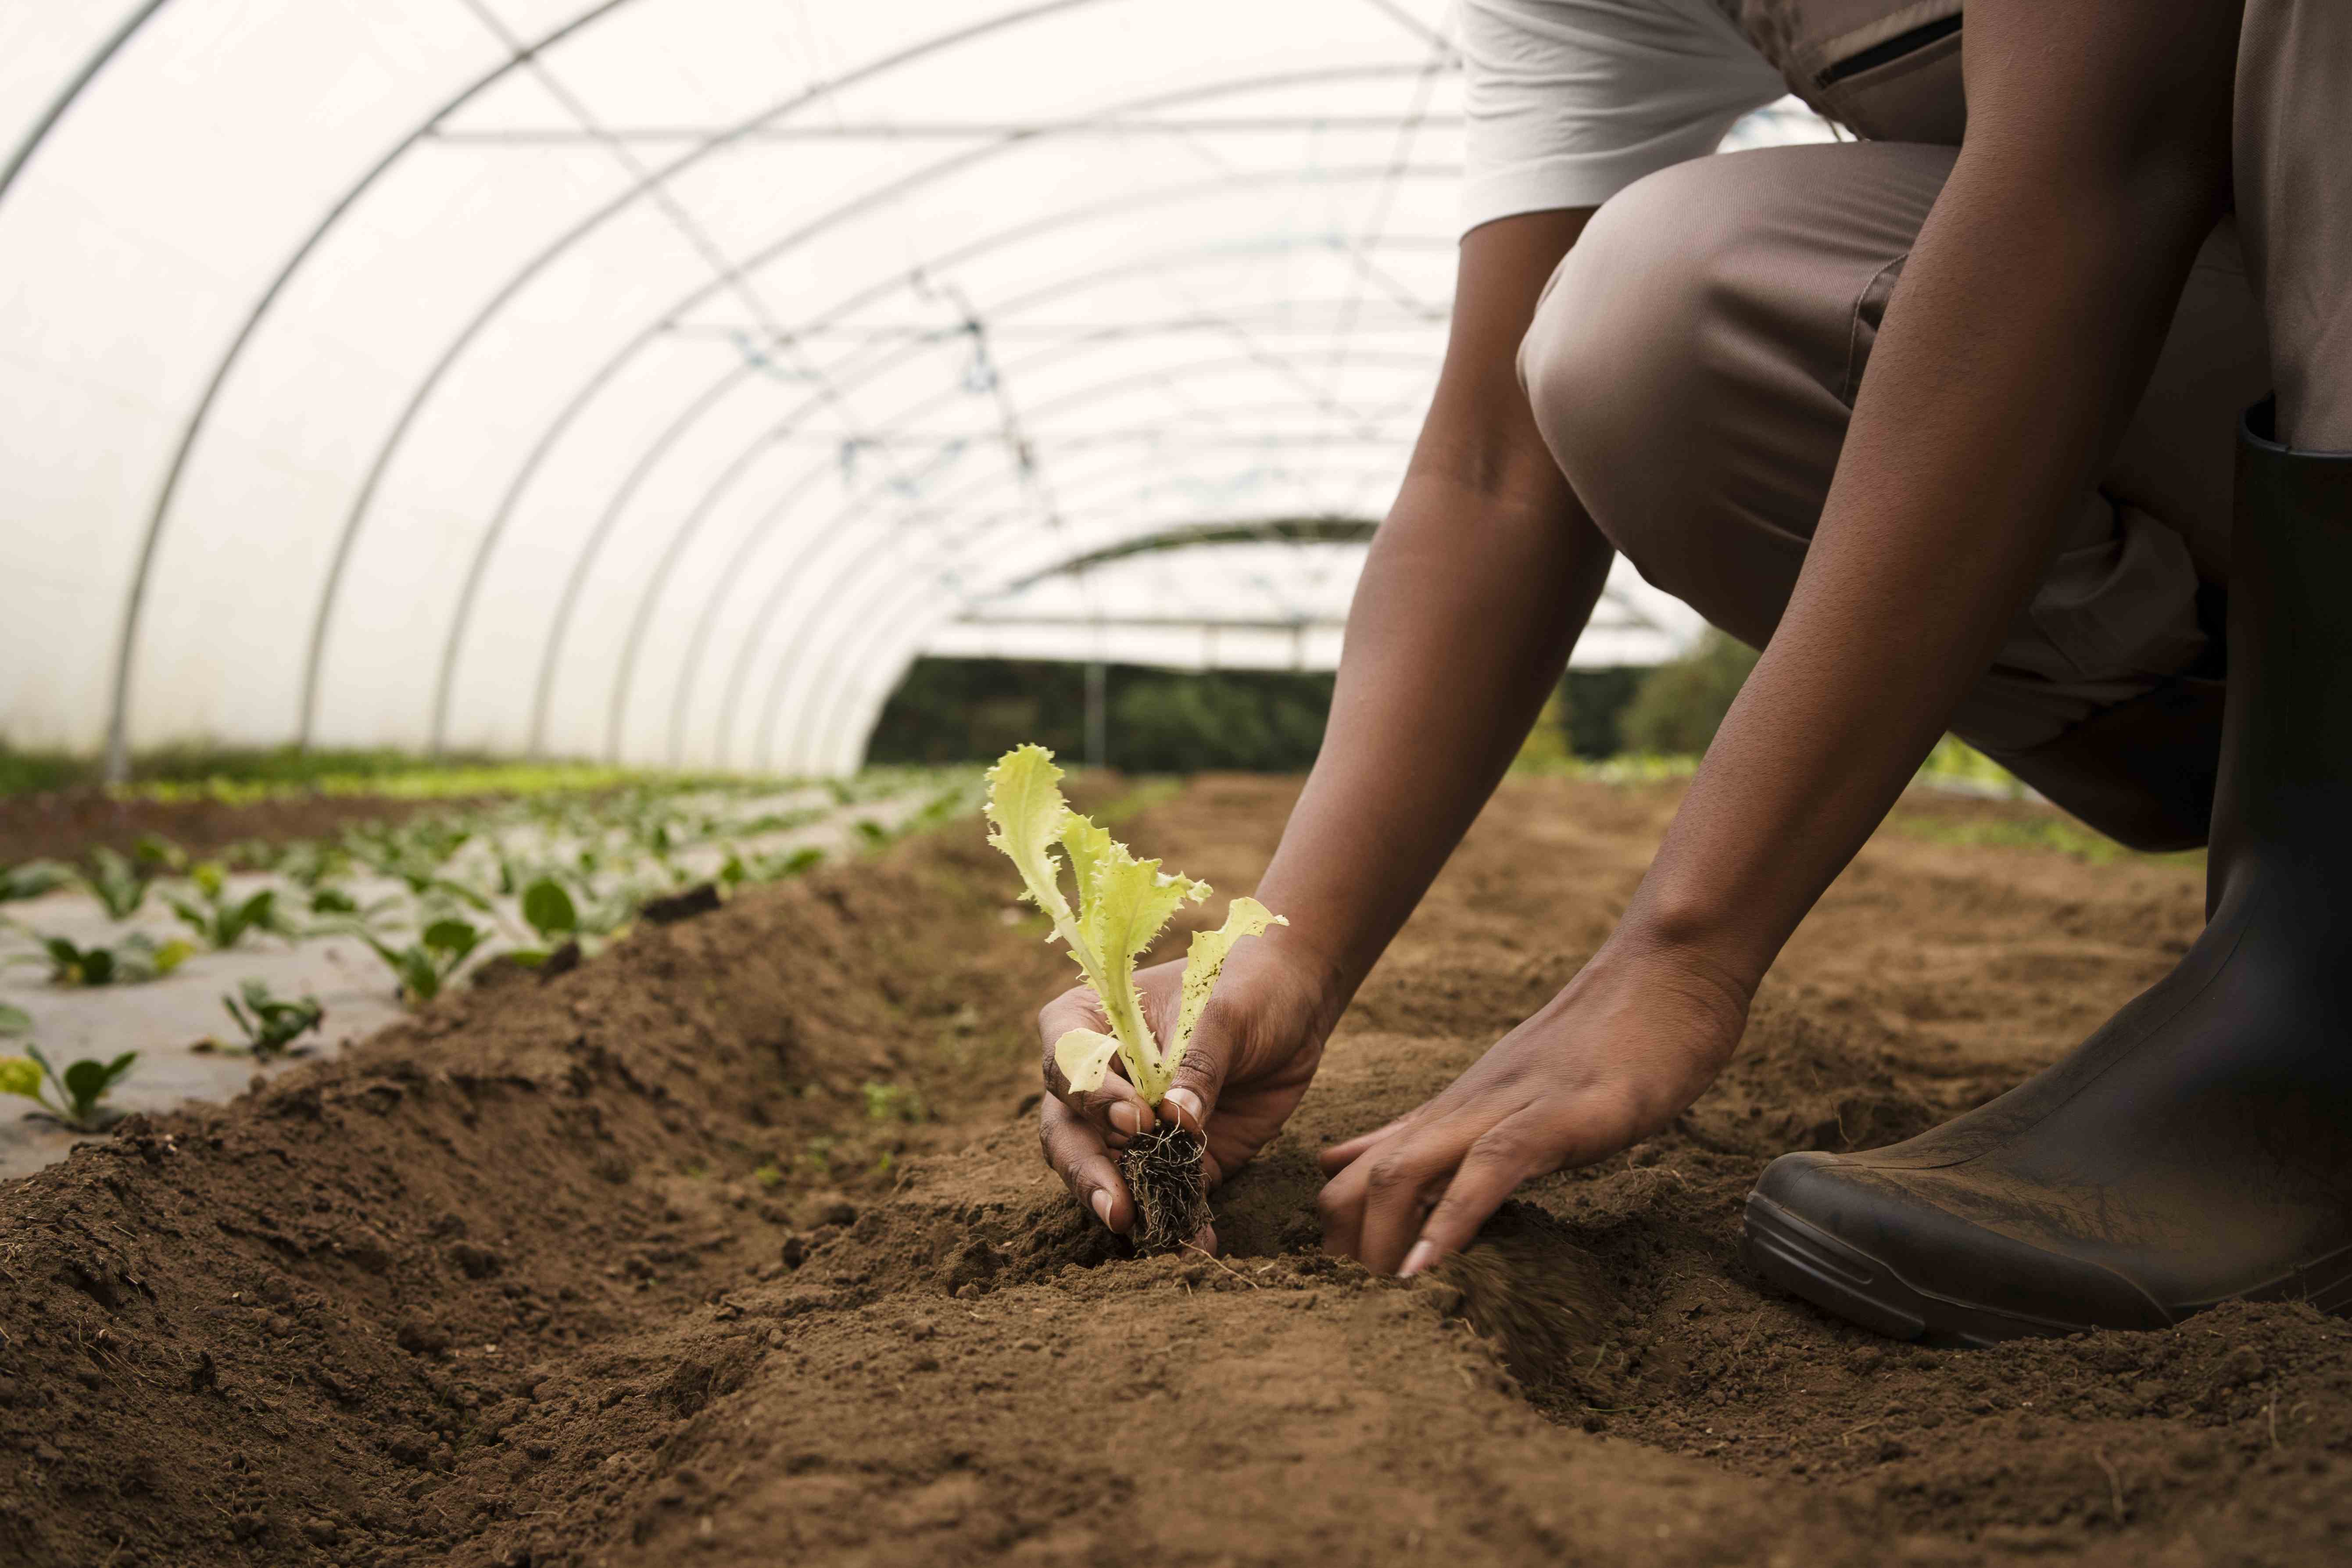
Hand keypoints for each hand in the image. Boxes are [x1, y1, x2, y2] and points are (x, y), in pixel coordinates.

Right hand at [1038, 938, 1336, 1244]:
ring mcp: (1131, 1126)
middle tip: (1117, 1208)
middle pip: (1067, 1131)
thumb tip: (1178, 1122)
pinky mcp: (1174, 1159)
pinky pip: (1164, 1196)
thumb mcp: (1227, 1012)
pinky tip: (1194, 1245)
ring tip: (1151, 1236)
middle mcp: (1098, 1080)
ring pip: (1105, 1173)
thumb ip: (1200, 1062)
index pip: (1065, 1060)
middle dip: (1088, 1172)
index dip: (1090, 1095)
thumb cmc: (1249, 985)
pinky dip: (1176, 1224)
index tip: (1136, 1118)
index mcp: (1091, 1021)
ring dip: (1124, 1205)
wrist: (1294, 1006)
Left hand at [1316, 937, 1749, 1274]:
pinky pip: (1488, 1168)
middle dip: (1345, 1249)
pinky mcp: (1558, 1116)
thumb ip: (1451, 1128)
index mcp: (1456, 1109)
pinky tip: (1429, 1267)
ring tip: (1373, 1300)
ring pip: (1406, 1171)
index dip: (1337, 1232)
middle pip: (1363, 1178)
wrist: (1669, 975)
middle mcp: (1464, 1108)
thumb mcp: (1514, 1092)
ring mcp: (1506, 1108)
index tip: (1340, 1287)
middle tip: (1351, 1309)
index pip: (1360, 1169)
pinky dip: (1452, 1220)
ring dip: (1382, 1242)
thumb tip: (1378, 1159)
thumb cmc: (1605, 1040)